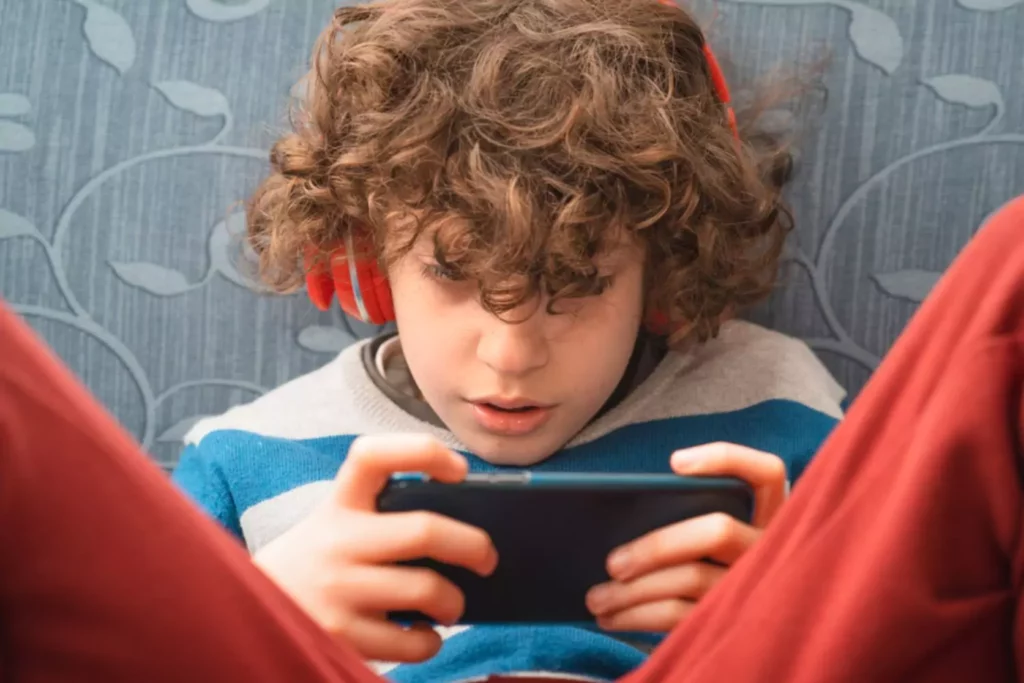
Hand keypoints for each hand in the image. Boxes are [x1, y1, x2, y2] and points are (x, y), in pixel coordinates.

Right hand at [253, 434, 497, 662]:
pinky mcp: (340, 635)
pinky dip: (429, 642)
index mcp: (339, 502)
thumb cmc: (320, 561)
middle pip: (424, 530)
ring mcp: (337, 589)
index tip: (458, 471)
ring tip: (453, 604)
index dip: (423, 451)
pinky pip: (411, 641)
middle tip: (487, 558)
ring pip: (426, 589)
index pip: (373, 454)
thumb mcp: (338, 525)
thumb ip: (386, 517)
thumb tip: (468, 531)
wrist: (250, 611)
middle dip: (473, 545)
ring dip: (455, 601)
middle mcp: (336, 540)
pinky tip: (423, 635)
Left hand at [585, 443, 786, 631]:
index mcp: (769, 517)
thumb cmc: (701, 568)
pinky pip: (681, 616)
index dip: (726, 459)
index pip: (767, 473)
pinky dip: (637, 616)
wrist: (737, 644)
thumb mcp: (703, 535)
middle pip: (718, 531)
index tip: (675, 463)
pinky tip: (610, 618)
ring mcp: (755, 589)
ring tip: (595, 598)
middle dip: (658, 545)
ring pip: (691, 579)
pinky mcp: (733, 624)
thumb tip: (619, 515)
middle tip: (611, 563)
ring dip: (632, 590)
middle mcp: (771, 551)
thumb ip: (682, 516)